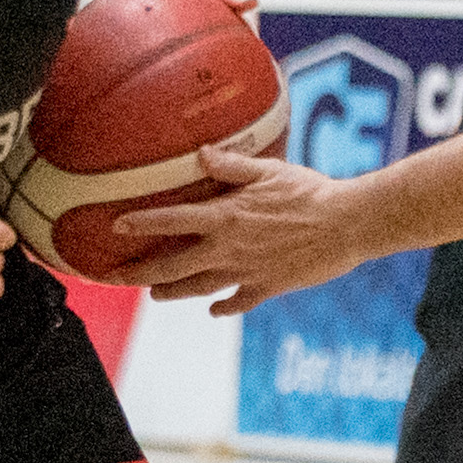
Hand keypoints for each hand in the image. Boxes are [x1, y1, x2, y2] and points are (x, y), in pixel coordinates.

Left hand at [109, 149, 359, 313]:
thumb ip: (232, 165)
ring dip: (172, 292)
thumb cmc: (310, 191)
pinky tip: (214, 309)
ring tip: (155, 294)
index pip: (170, 221)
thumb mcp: (269, 170)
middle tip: (116, 277)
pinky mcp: (268, 287)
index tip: (116, 228)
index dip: (140, 224)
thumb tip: (199, 153)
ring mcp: (246, 272)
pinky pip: (238, 302)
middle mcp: (229, 249)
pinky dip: (223, 307)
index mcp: (225, 216)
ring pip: (198, 288)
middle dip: (139, 273)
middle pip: (172, 267)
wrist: (347, 225)